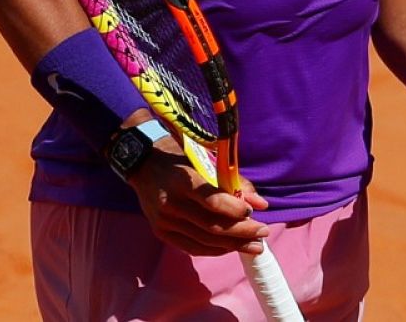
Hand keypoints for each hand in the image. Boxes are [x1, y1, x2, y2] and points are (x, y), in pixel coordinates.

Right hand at [125, 137, 270, 255]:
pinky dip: (214, 249)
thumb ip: (234, 182)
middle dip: (242, 233)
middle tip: (264, 233)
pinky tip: (231, 247)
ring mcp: (164, 221)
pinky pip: (192, 247)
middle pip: (212, 226)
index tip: (253, 213)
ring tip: (255, 245)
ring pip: (204, 240)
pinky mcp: (161, 232)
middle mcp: (171, 203)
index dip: (235, 210)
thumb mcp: (207, 159)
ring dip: (233, 245)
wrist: (141, 163)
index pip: (212, 201)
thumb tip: (261, 204)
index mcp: (183, 180)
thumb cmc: (180, 156)